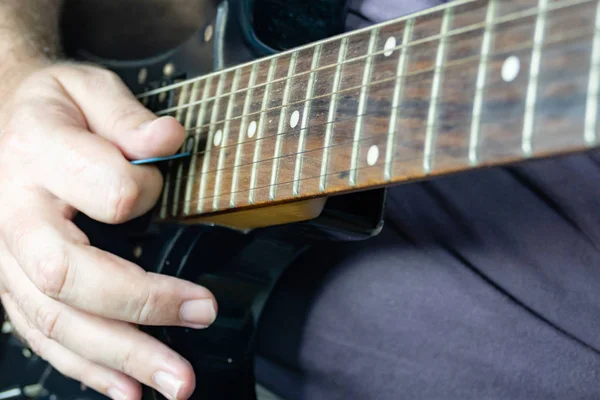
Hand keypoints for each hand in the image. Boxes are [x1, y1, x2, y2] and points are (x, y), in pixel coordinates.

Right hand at [0, 62, 217, 399]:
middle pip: (72, 275)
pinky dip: (87, 368)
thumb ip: (127, 117)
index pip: (110, 190)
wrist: (3, 123)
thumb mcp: (87, 89)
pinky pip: (42, 334)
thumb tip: (169, 142)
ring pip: (57, 319)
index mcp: (38, 155)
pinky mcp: (11, 284)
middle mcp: (15, 214)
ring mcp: (6, 257)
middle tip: (202, 316)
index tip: (165, 184)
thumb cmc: (52, 107)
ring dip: (120, 356)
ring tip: (174, 382)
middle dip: (143, 305)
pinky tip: (126, 389)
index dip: (150, 191)